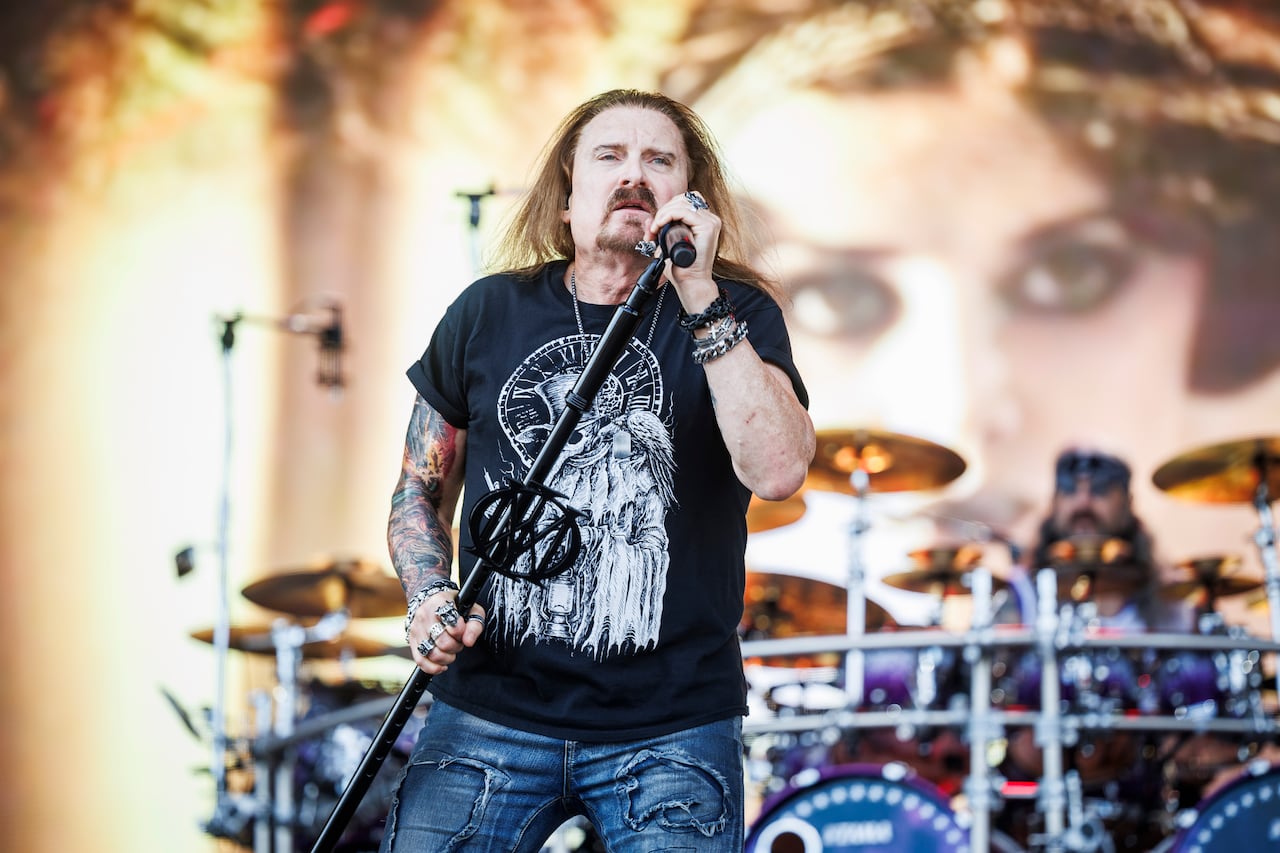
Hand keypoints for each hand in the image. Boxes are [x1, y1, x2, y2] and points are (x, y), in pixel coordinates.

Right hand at [408, 591, 485, 673]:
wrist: (430, 600)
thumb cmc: (454, 606)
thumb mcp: (471, 609)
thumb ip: (475, 625)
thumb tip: (469, 642)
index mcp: (439, 603)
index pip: (453, 625)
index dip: (461, 632)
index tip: (462, 630)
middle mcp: (424, 615)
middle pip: (443, 643)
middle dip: (456, 646)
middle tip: (458, 641)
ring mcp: (416, 629)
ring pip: (432, 654)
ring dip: (447, 658)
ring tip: (450, 651)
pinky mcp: (411, 641)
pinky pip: (420, 661)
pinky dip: (433, 668)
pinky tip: (442, 665)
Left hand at [648, 189, 719, 306]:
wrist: (691, 283)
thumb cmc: (681, 268)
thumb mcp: (667, 245)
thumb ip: (659, 232)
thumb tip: (649, 221)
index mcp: (703, 221)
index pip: (682, 202)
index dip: (666, 210)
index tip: (654, 229)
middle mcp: (709, 219)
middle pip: (682, 199)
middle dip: (662, 212)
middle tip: (652, 231)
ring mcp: (710, 222)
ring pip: (681, 203)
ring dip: (662, 214)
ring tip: (654, 231)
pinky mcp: (708, 226)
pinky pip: (683, 211)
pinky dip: (667, 216)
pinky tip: (659, 226)